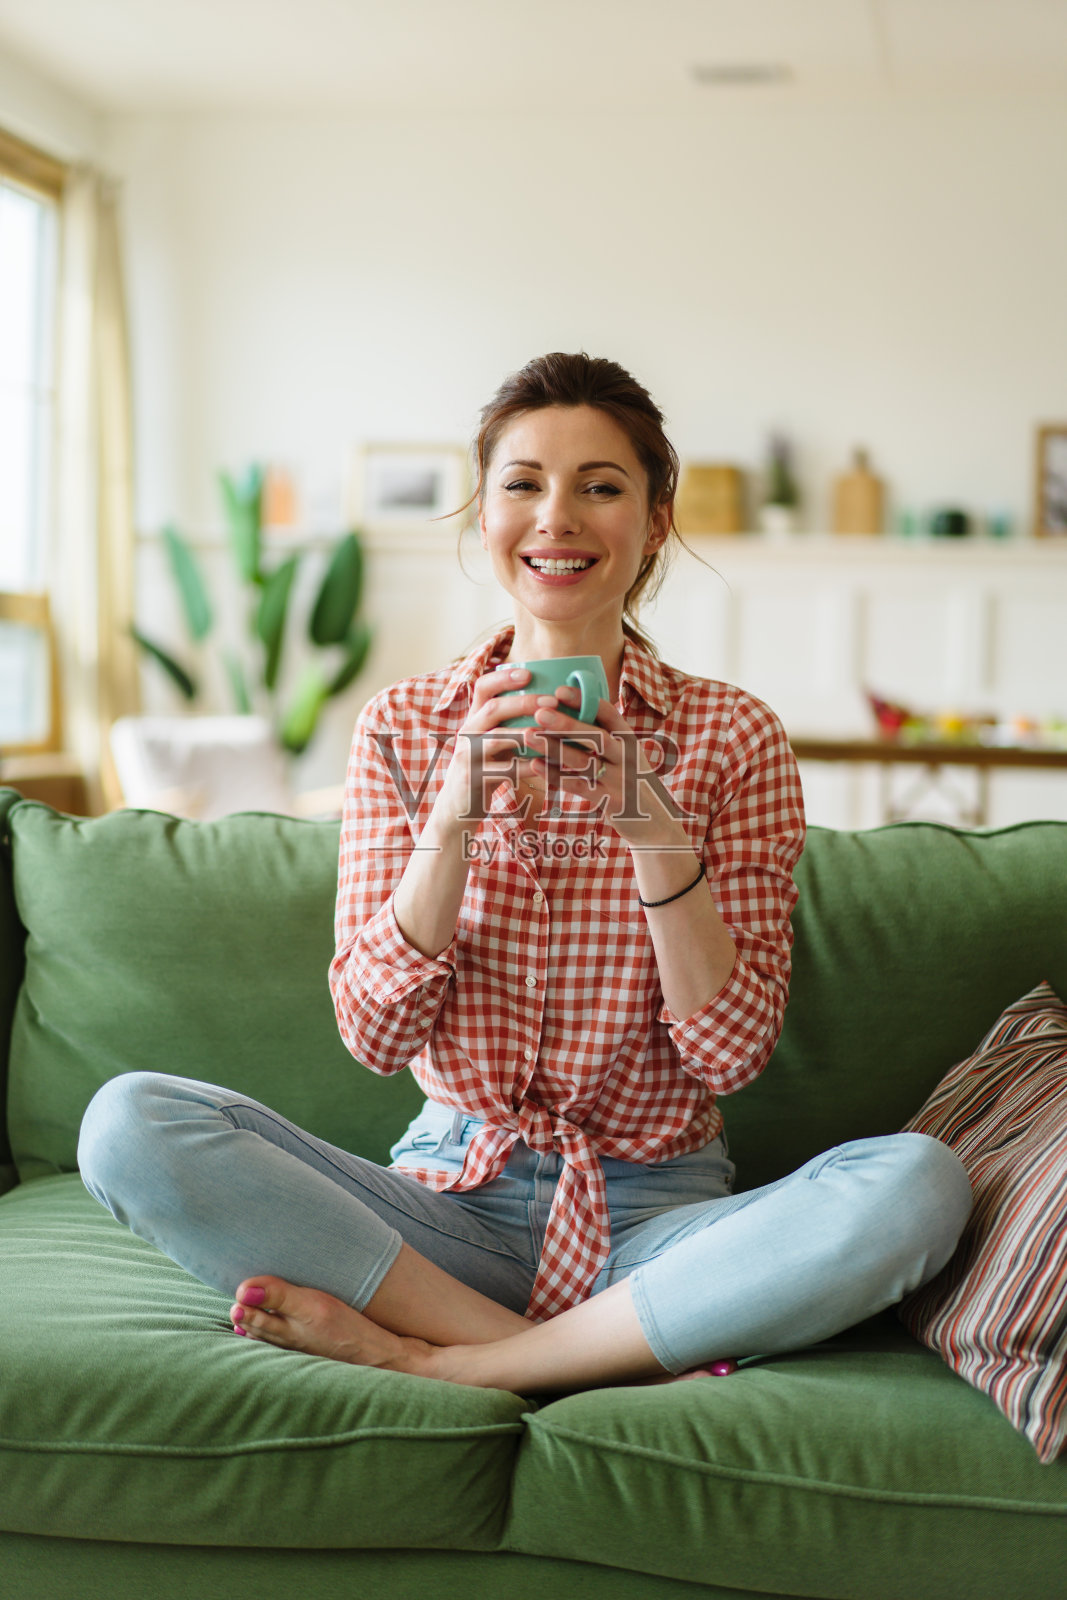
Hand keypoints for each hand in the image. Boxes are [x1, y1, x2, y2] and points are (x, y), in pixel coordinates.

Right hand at [433, 666, 562, 827]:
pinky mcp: (474, 779)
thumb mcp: (490, 743)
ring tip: (551, 731)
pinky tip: (548, 765)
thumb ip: (508, 725)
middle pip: (493, 708)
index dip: (504, 678)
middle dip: (524, 702)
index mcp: (473, 719)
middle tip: (552, 702)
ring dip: (527, 733)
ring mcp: (467, 756)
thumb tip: (547, 705)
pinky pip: (504, 770)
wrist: (457, 807)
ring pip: (497, 738)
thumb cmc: (483, 770)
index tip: (529, 672)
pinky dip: (528, 767)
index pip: (482, 687)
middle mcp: (467, 733)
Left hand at [522, 687, 686, 847]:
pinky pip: (578, 786)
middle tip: (539, 711)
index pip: (609, 714)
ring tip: (529, 735)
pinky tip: (535, 765)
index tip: (559, 690)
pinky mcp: (610, 802)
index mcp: (630, 740)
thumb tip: (571, 713)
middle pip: (595, 736)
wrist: (656, 823)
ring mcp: (619, 780)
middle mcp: (627, 757)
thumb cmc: (632, 783)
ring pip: (583, 761)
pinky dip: (555, 775)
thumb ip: (606, 737)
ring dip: (554, 747)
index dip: (585, 701)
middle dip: (566, 723)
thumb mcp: (627, 756)